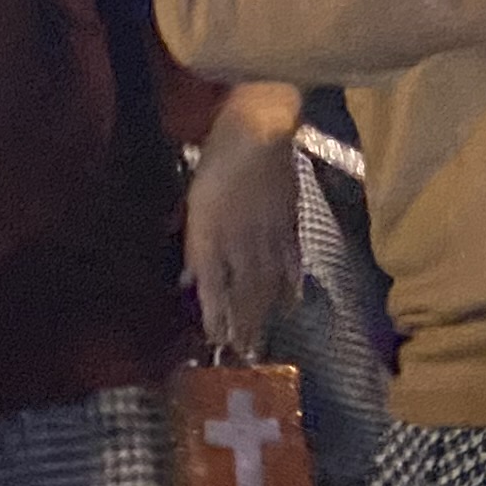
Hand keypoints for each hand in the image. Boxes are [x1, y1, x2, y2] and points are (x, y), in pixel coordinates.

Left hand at [183, 88, 305, 353]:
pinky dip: (292, 282)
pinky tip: (292, 300)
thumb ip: (196, 242)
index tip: (217, 341)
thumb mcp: (196, 200)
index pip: (215, 288)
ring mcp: (271, 236)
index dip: (216, 316)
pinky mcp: (291, 224)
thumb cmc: (219, 160)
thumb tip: (192, 277)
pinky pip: (292, 260)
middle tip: (244, 353)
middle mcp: (243, 245)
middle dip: (243, 325)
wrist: (261, 131)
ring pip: (267, 284)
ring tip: (264, 338)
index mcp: (214, 238)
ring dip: (264, 313)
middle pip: (244, 293)